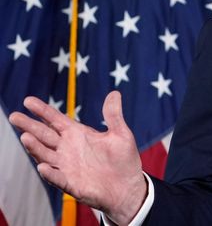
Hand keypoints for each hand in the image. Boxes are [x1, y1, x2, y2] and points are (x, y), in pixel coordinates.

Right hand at [9, 91, 146, 224]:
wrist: (127, 187)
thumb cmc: (123, 160)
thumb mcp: (121, 134)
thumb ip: (113, 115)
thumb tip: (114, 93)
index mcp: (78, 134)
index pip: (56, 119)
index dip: (42, 110)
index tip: (28, 101)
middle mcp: (68, 148)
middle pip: (44, 135)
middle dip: (29, 126)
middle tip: (15, 116)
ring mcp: (67, 166)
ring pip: (45, 154)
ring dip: (35, 147)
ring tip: (25, 137)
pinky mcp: (70, 183)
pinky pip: (57, 177)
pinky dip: (50, 173)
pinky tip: (43, 166)